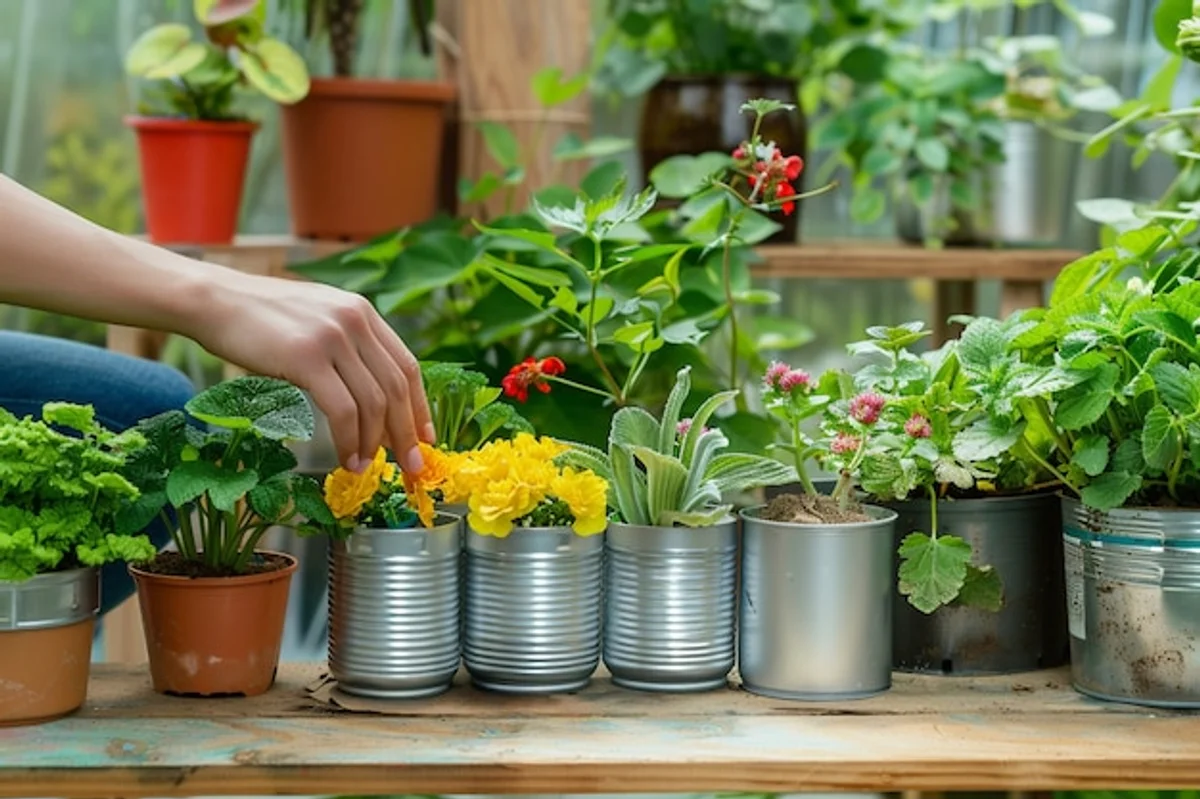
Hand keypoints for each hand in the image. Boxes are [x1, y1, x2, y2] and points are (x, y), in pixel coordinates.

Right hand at [190, 271, 432, 472]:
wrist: (214, 300)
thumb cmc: (260, 320)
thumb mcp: (318, 321)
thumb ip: (349, 350)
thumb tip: (375, 405)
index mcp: (363, 312)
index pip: (407, 366)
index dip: (420, 407)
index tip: (425, 438)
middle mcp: (355, 320)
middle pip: (396, 388)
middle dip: (407, 433)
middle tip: (410, 466)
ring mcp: (332, 337)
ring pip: (373, 402)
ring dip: (374, 443)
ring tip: (366, 467)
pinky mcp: (306, 357)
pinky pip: (343, 410)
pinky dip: (350, 440)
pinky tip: (347, 458)